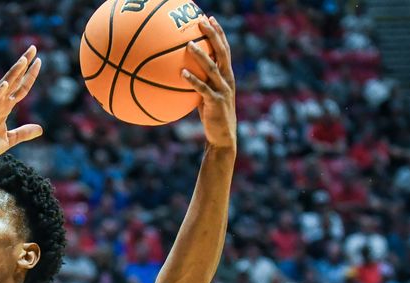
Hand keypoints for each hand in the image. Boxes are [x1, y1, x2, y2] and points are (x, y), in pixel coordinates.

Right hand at [0, 47, 41, 165]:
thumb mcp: (8, 140)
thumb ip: (23, 133)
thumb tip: (41, 129)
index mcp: (5, 108)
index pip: (21, 88)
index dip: (30, 75)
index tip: (39, 61)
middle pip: (13, 80)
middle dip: (23, 64)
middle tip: (33, 47)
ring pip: (3, 88)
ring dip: (13, 74)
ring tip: (23, 61)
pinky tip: (5, 85)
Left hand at [182, 17, 236, 149]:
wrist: (222, 137)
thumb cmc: (212, 116)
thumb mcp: (206, 95)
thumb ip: (200, 81)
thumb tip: (181, 71)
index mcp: (227, 75)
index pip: (224, 49)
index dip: (218, 33)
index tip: (210, 18)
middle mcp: (227, 79)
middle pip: (221, 52)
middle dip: (212, 35)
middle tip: (201, 22)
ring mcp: (223, 91)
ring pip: (212, 68)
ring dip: (200, 55)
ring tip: (188, 44)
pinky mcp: (215, 103)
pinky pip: (202, 89)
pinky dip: (192, 80)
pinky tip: (181, 73)